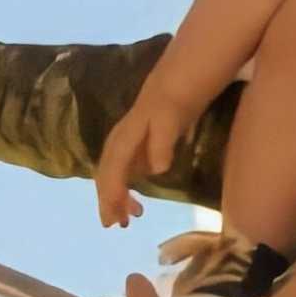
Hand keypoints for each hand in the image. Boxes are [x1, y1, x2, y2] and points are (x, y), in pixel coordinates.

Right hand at [95, 89, 193, 226]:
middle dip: (109, 199)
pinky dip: (128, 182)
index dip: (111, 194)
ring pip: (117, 169)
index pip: (113, 170)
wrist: (187, 72)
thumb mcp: (172, 115)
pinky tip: (138, 194)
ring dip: (118, 193)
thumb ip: (163, 140)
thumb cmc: (179, 94)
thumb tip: (157, 169)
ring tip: (132, 216)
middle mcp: (124, 137)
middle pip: (108, 172)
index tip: (113, 218)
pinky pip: (128, 164)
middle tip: (117, 225)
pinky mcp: (143, 137)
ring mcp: (132, 137)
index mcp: (127, 135)